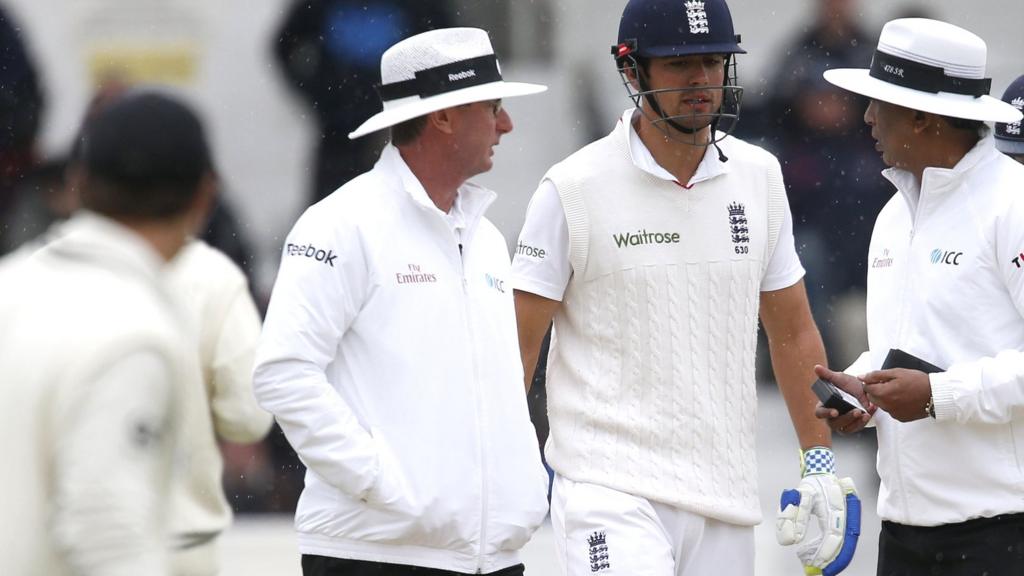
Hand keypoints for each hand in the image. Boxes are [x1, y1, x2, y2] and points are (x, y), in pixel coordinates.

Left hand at [777, 448, 860, 575]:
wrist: (822, 474)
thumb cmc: (811, 484)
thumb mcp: (797, 496)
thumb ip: (792, 517)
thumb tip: (790, 541)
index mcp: (835, 508)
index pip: (832, 535)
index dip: (825, 551)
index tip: (815, 562)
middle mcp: (845, 515)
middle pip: (842, 543)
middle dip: (832, 559)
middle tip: (819, 571)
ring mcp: (847, 519)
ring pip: (845, 543)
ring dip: (834, 557)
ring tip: (819, 566)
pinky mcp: (845, 522)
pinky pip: (842, 539)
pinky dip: (834, 550)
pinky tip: (821, 556)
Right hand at [813, 365, 874, 433]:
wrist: (863, 388)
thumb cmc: (848, 384)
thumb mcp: (839, 378)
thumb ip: (827, 374)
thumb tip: (816, 367)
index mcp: (824, 405)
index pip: (820, 413)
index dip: (826, 413)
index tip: (835, 411)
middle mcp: (831, 416)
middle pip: (833, 424)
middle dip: (845, 418)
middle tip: (856, 411)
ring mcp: (842, 422)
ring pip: (845, 428)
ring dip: (855, 422)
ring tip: (864, 414)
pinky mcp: (853, 425)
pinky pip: (856, 428)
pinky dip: (863, 422)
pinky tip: (868, 414)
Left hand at [861, 368, 931, 421]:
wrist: (935, 394)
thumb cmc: (918, 382)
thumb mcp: (896, 372)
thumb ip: (876, 375)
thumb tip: (861, 377)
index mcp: (883, 393)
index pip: (866, 388)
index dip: (872, 382)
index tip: (880, 380)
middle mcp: (886, 405)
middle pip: (872, 397)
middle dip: (877, 390)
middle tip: (890, 384)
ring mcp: (893, 413)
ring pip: (881, 405)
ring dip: (885, 398)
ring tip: (899, 391)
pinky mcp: (900, 418)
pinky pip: (891, 411)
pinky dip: (893, 405)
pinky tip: (903, 399)